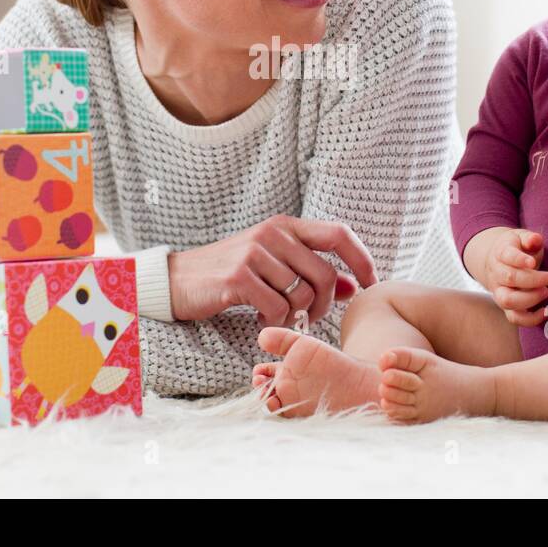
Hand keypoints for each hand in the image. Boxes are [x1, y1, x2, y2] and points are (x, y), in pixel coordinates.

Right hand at [167, 215, 377, 326]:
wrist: (178, 280)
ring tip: (277, 316)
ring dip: (295, 316)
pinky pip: (277, 308)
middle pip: (325, 273)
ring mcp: (255, 253)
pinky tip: (261, 319)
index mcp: (285, 226)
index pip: (338, 233)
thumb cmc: (230, 274)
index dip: (360, 258)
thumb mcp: (273, 266)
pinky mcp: (239, 277)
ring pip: (301, 295)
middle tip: (309, 318)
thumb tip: (351, 285)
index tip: (369, 283)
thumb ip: (311, 272)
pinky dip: (275, 321)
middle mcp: (273, 234)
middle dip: (324, 305)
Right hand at [473, 227, 547, 326]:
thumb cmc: (517, 248)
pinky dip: (530, 319)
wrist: (499, 261)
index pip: (507, 256)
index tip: (533, 262)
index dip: (519, 260)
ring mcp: (499, 292)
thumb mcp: (522, 237)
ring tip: (546, 292)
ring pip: (507, 300)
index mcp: (501, 253)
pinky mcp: (507, 306)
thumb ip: (530, 239)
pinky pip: (514, 318)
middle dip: (533, 280)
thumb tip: (535, 239)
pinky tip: (546, 312)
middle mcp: (497, 274)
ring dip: (529, 299)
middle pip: (509, 278)